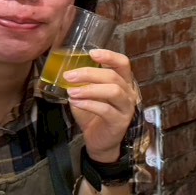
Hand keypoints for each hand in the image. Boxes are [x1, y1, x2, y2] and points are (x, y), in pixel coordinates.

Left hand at [63, 47, 141, 162]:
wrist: (100, 141)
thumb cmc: (94, 115)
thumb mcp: (87, 95)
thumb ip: (82, 83)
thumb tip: (66, 71)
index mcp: (123, 82)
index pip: (123, 63)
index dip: (109, 56)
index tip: (92, 53)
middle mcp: (128, 93)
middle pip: (113, 76)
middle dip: (89, 73)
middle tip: (69, 76)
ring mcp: (126, 108)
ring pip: (113, 91)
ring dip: (90, 89)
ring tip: (71, 91)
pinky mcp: (120, 122)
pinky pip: (106, 109)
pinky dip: (88, 104)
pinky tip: (75, 103)